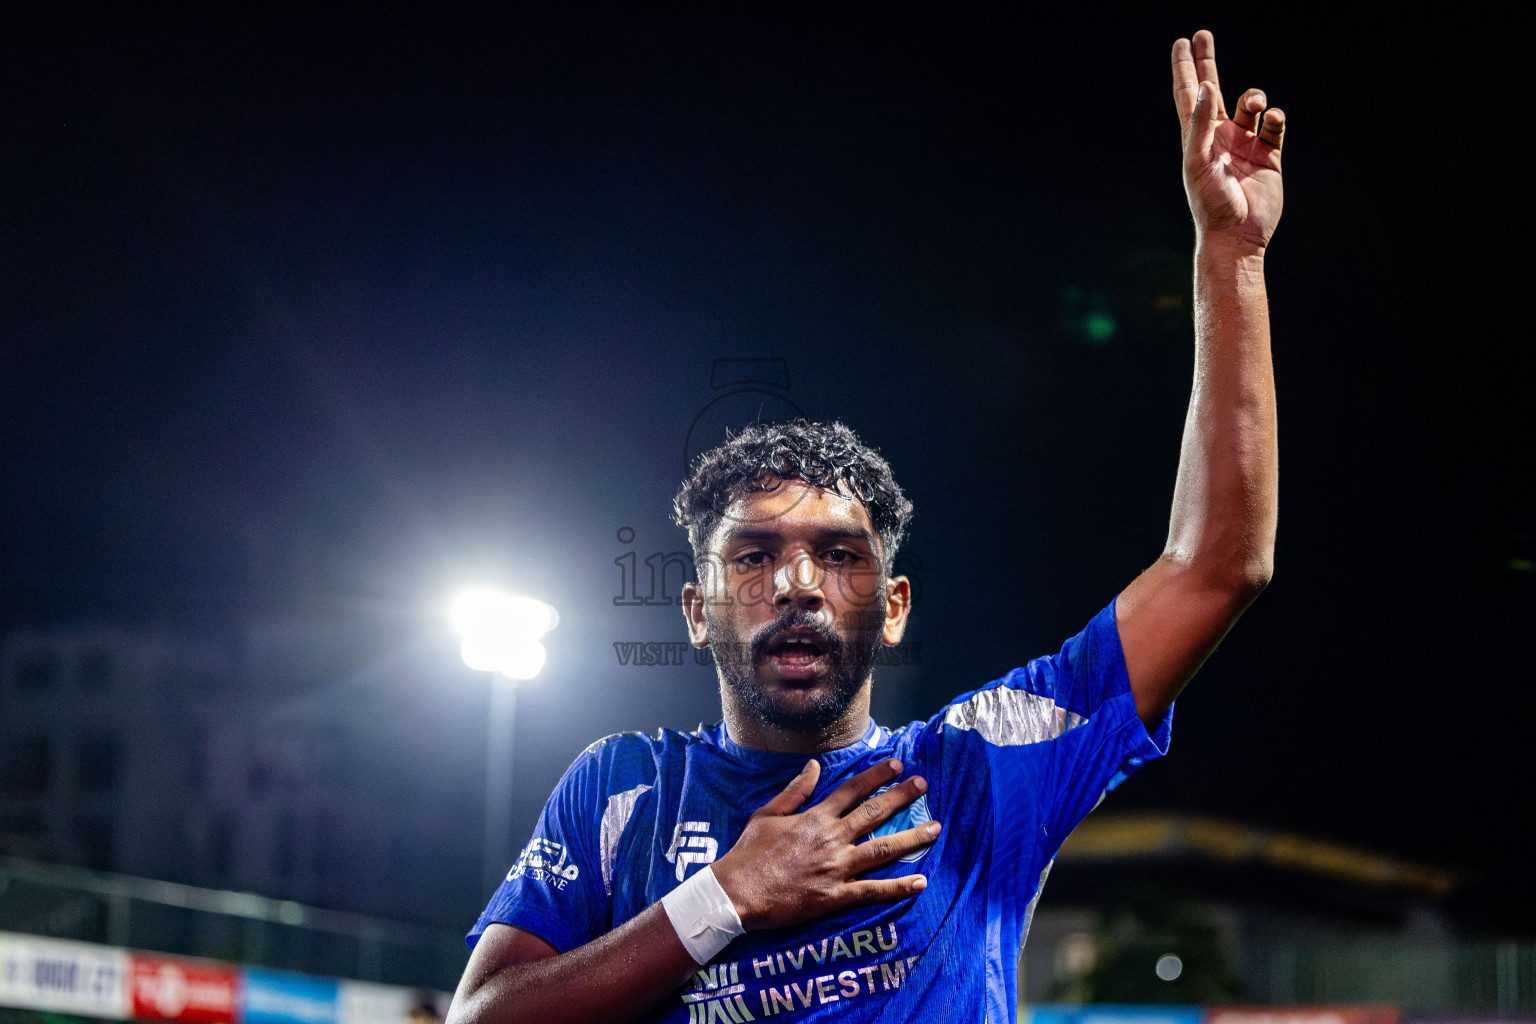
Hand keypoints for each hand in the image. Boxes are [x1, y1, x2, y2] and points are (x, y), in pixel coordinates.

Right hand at [710, 758, 938, 931]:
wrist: (737, 892)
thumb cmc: (749, 852)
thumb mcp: (767, 813)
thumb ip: (795, 790)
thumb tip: (813, 766)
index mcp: (815, 817)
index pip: (852, 790)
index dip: (876, 776)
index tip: (897, 765)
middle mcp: (832, 838)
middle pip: (874, 813)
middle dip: (901, 797)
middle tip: (924, 785)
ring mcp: (837, 868)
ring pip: (882, 849)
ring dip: (911, 838)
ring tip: (935, 828)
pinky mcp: (836, 896)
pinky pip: (873, 890)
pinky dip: (898, 887)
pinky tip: (920, 881)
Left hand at [1173, 30, 1284, 251]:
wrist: (1237, 235)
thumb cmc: (1209, 203)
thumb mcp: (1197, 162)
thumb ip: (1201, 123)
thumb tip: (1207, 85)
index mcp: (1196, 137)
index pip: (1188, 94)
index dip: (1185, 68)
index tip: (1182, 42)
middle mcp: (1220, 137)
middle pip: (1214, 90)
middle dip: (1208, 62)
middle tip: (1204, 34)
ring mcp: (1245, 144)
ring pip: (1250, 105)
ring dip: (1255, 96)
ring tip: (1257, 103)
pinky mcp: (1269, 156)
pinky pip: (1275, 125)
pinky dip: (1277, 116)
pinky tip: (1273, 118)